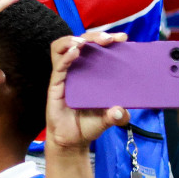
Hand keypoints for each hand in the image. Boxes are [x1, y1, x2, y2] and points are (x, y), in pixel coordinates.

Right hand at [43, 31, 129, 154]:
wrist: (72, 142)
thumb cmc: (89, 125)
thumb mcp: (109, 120)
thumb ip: (118, 116)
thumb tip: (121, 111)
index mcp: (92, 72)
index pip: (98, 48)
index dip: (108, 40)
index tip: (123, 39)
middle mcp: (78, 70)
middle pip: (82, 42)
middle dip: (95, 35)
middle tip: (108, 39)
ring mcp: (65, 75)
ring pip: (63, 48)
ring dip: (74, 40)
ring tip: (85, 41)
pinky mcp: (55, 84)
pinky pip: (58, 66)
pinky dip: (66, 56)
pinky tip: (75, 52)